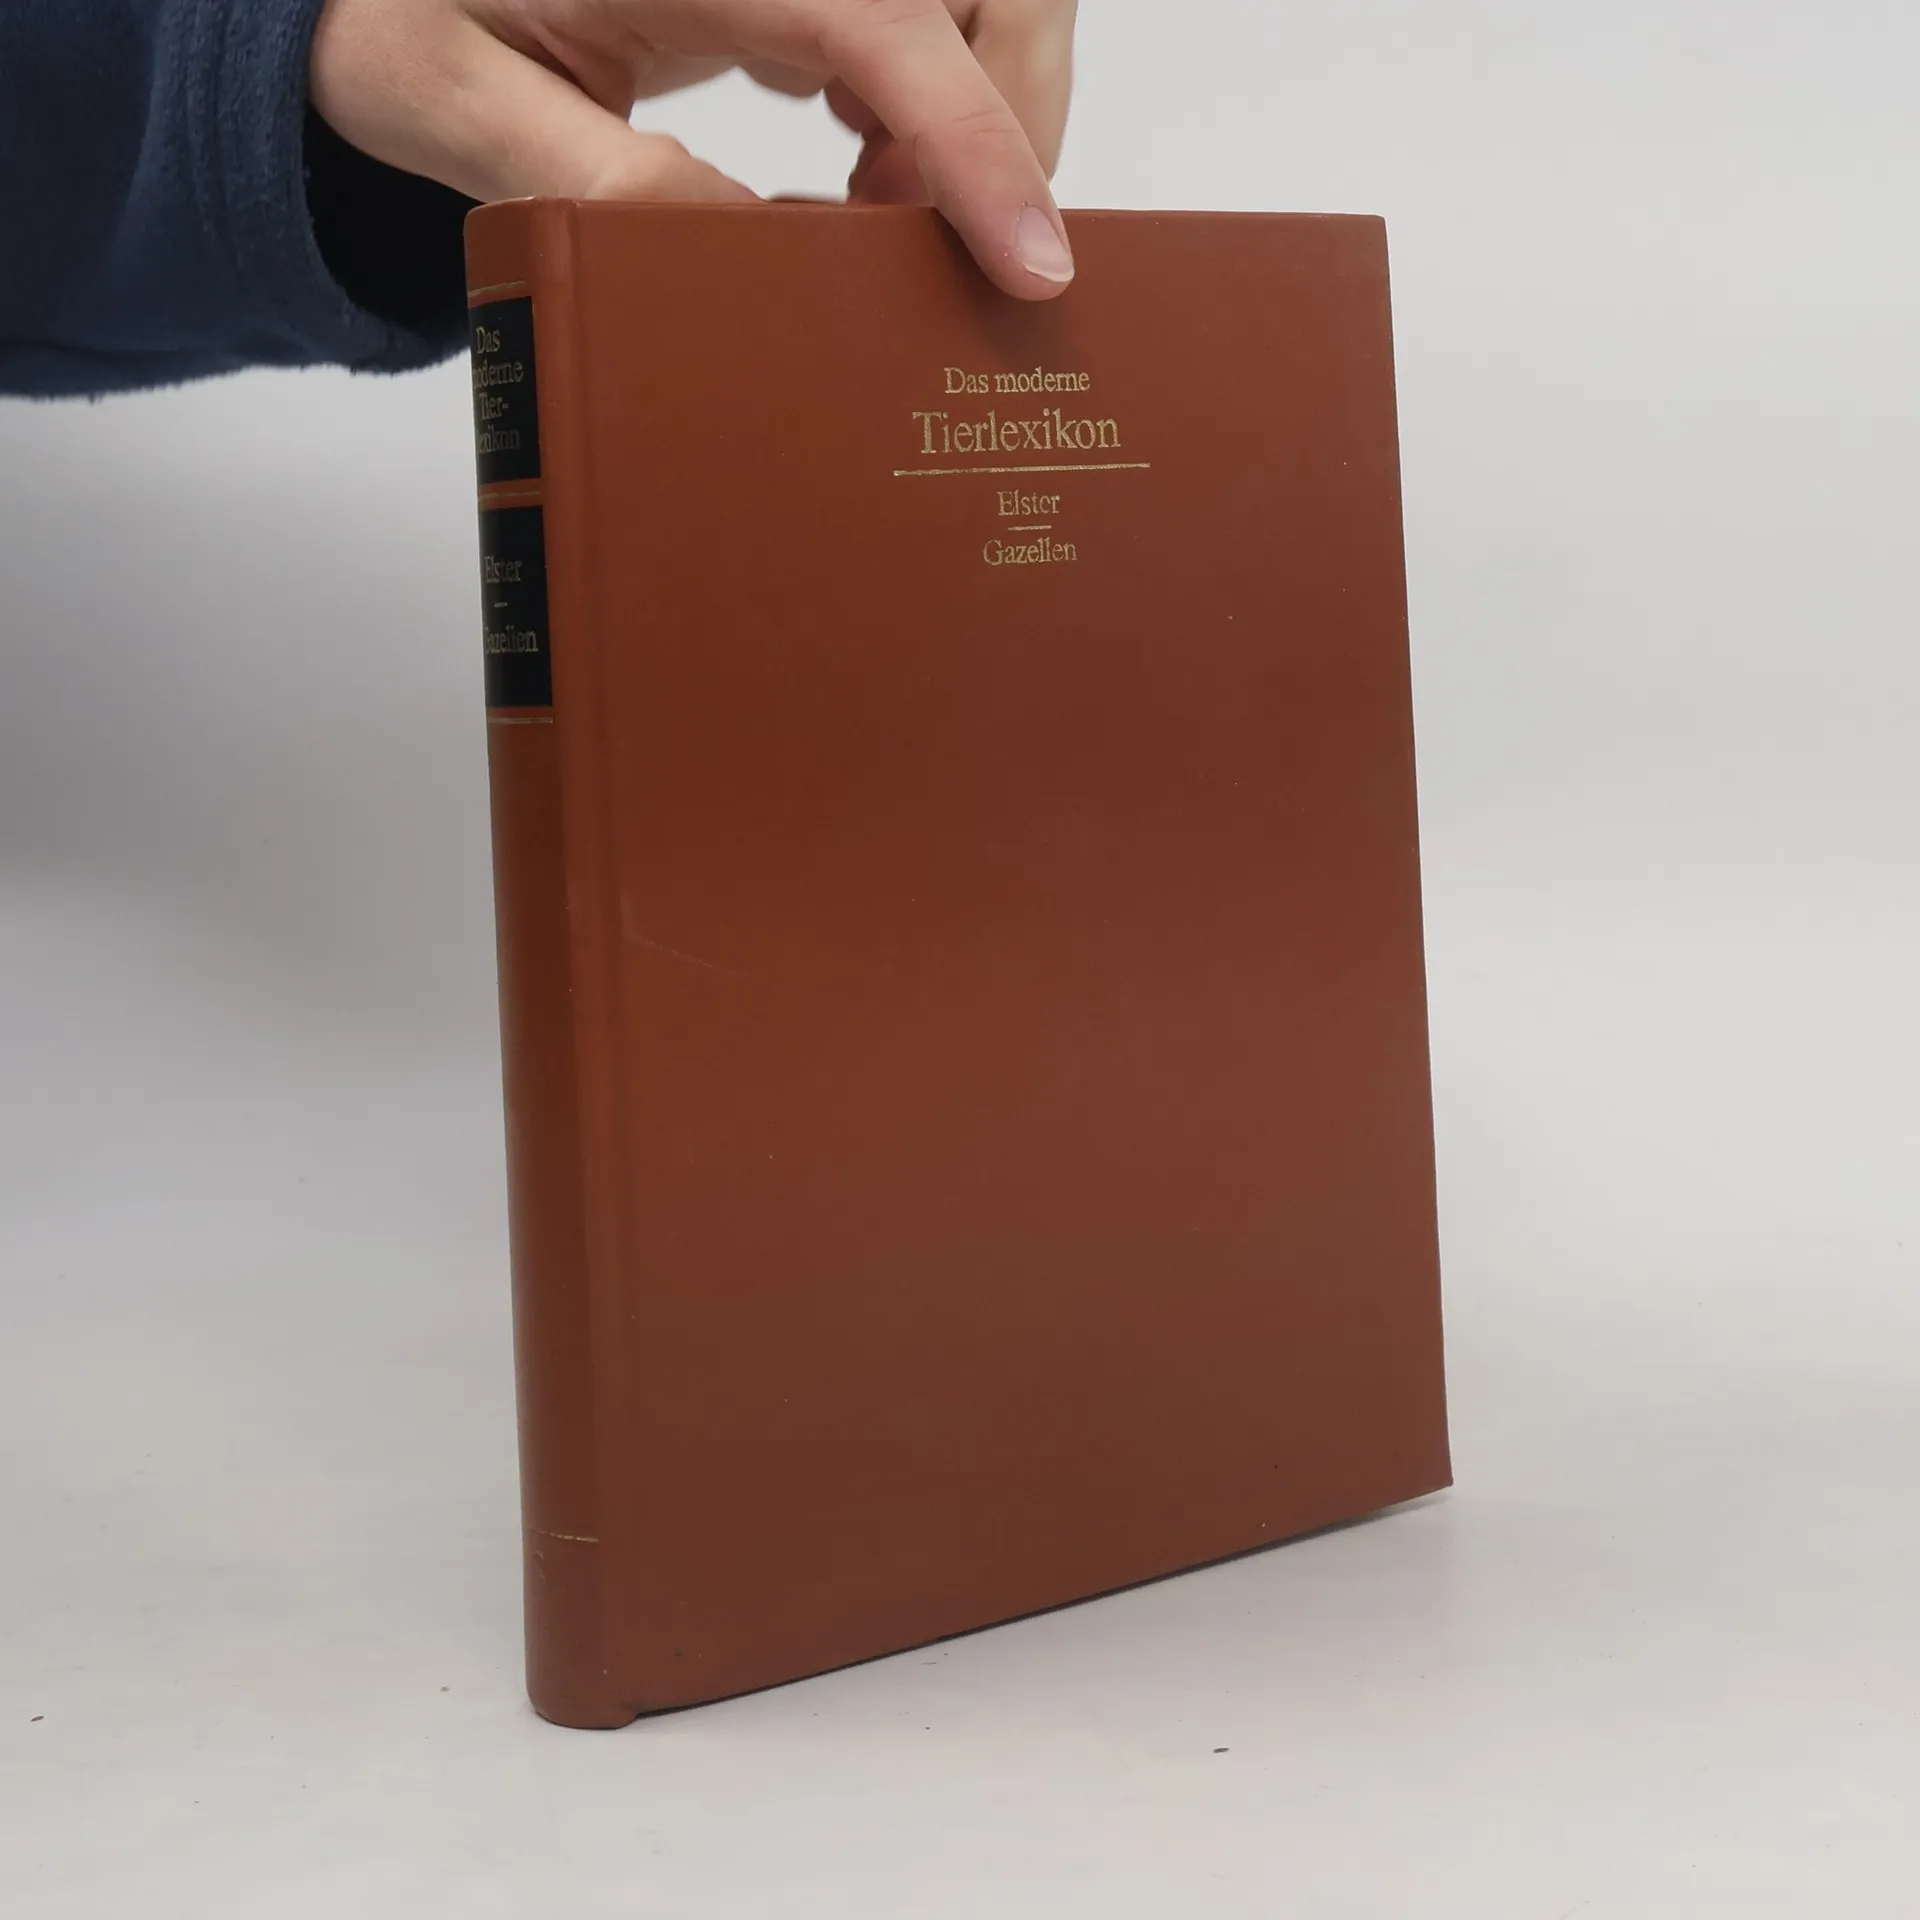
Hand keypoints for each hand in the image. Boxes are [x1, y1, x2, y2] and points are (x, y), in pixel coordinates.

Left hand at [309, 0, 1078, 298]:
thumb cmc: (402, 8)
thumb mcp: (456, 103)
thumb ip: (600, 183)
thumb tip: (749, 255)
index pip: (890, 25)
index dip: (979, 145)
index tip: (1030, 260)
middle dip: (1009, 112)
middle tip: (932, 236)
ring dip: (973, 103)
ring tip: (880, 203)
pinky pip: (924, 6)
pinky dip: (926, 89)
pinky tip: (857, 154)